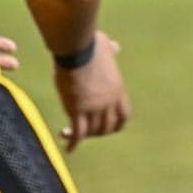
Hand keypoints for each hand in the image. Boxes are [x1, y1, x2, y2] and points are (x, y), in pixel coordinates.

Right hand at [53, 33, 129, 151]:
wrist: (77, 48)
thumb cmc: (89, 44)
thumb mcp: (106, 47)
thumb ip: (111, 50)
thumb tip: (114, 45)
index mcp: (117, 89)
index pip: (124, 114)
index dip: (116, 124)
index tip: (107, 126)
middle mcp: (109, 101)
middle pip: (108, 127)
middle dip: (98, 132)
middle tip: (87, 132)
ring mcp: (94, 107)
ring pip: (91, 132)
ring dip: (83, 136)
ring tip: (71, 133)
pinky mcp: (77, 109)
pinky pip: (77, 133)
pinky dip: (73, 142)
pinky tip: (69, 148)